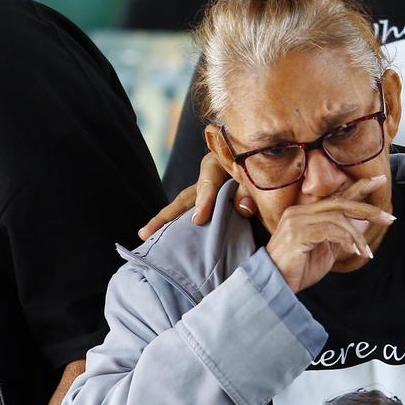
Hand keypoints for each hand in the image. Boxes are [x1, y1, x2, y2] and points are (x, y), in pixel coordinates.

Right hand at [138, 153, 255, 239]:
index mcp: (216, 165)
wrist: (258, 162)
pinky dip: (182, 229)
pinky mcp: (211, 206)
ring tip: (147, 238)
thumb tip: (244, 208)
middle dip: (165, 217)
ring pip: (183, 209)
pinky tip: (171, 243)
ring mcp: (205, 193)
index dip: (204, 202)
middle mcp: (206, 180)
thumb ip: (249, 190)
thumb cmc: (255, 165)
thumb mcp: (254, 172)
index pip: (208, 184)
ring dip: (167, 224)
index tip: (199, 220)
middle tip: (145, 234)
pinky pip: (193, 218)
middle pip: (183, 199)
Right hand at [266, 175, 394, 292]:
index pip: (337, 196)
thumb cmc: (299, 269)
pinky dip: (345, 240)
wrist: (275, 285)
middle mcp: (300, 211)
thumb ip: (342, 235)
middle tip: (389, 218)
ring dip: (357, 235)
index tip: (380, 181)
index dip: (360, 187)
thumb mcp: (327, 251)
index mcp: (306, 213)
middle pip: (340, 203)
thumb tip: (364, 221)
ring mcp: (297, 221)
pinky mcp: (297, 234)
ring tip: (366, 251)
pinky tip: (354, 251)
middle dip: (368, 209)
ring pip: (337, 217)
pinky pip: (329, 231)